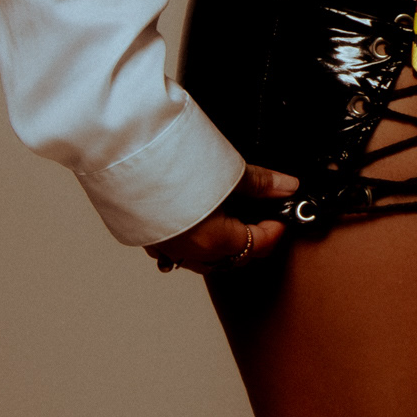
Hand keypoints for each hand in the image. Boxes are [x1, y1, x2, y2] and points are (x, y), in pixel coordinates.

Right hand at [144, 165, 299, 273]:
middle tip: (265, 213)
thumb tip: (287, 186)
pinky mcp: (153, 239)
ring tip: (236, 215)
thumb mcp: (228, 171)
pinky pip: (182, 252)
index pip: (260, 245)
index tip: (283, 213)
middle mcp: (192, 252)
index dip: (277, 228)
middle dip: (255, 239)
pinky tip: (202, 222)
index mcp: (215, 241)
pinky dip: (198, 242)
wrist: (129, 156)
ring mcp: (170, 249)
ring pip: (209, 259)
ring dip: (227, 244)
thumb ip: (261, 183)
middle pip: (236, 258)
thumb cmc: (174, 164)